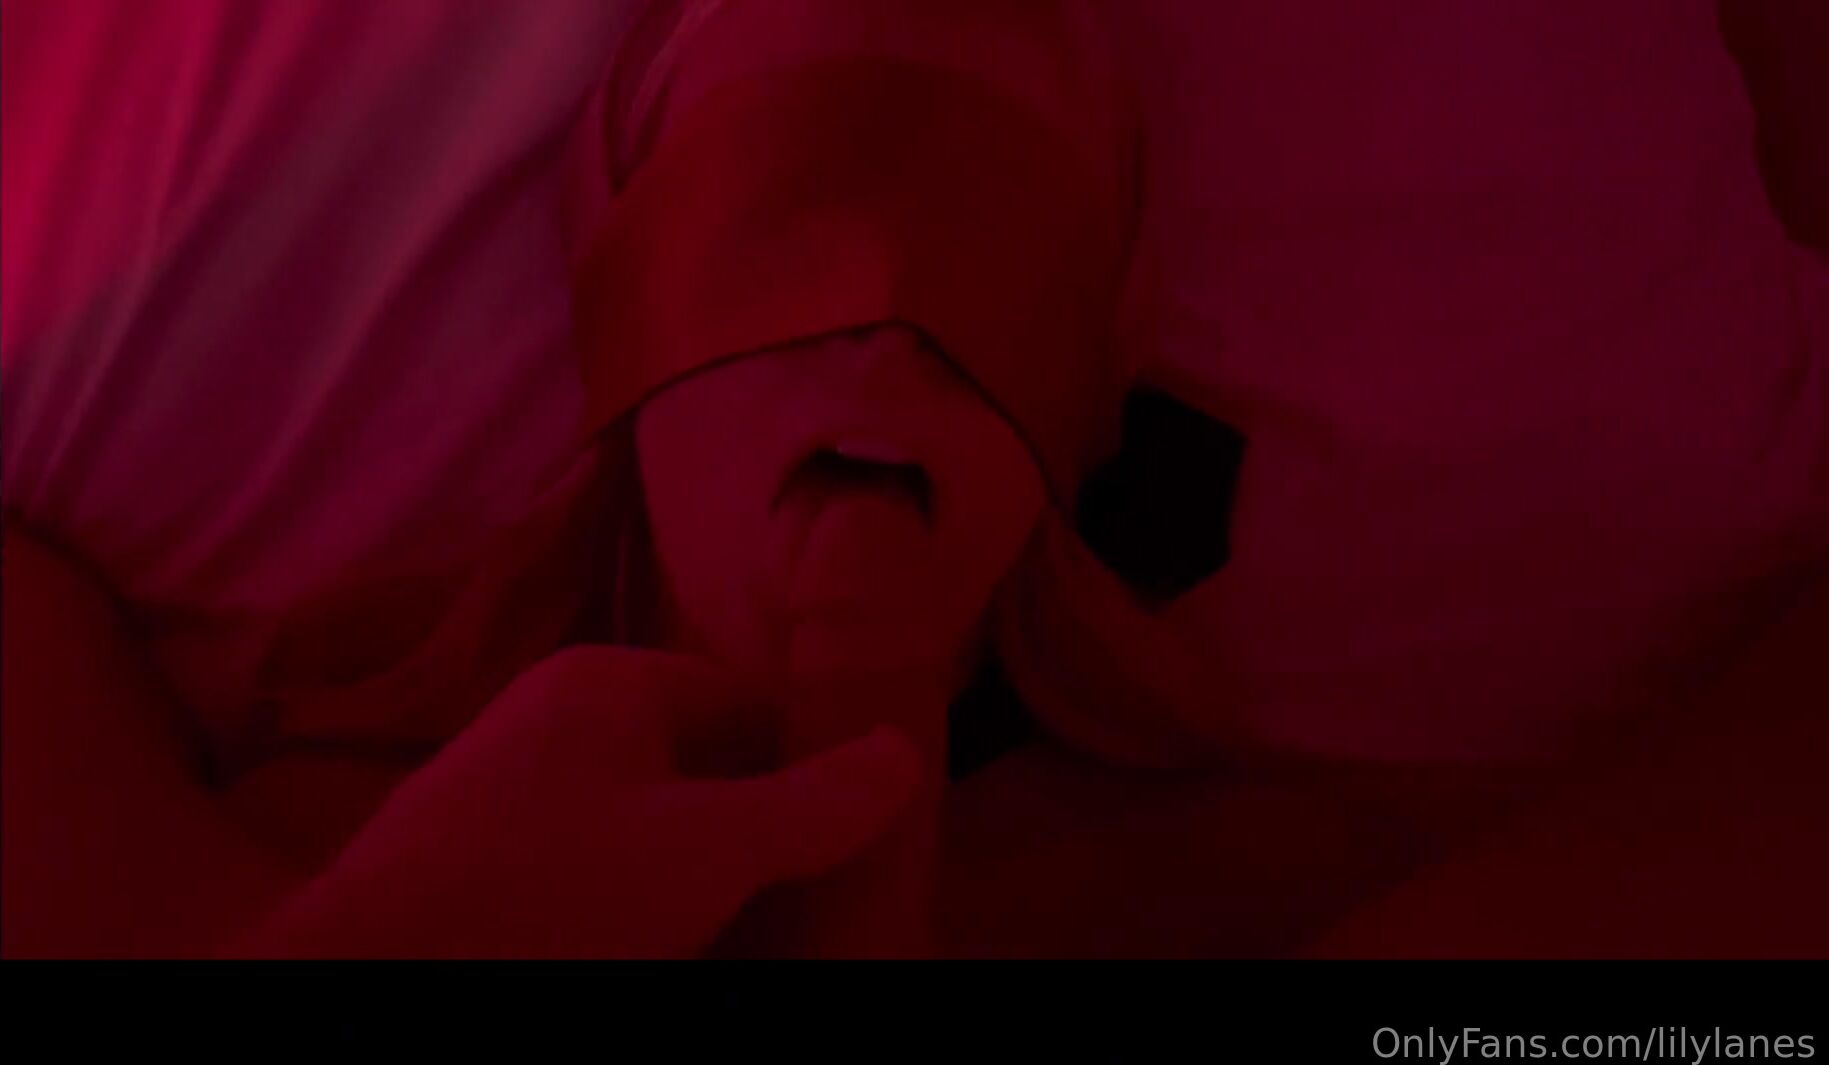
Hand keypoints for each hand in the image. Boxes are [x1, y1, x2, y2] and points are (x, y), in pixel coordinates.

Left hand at [253, 646, 920, 957]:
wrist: (371, 980)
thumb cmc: (545, 895)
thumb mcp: (702, 850)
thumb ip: (809, 805)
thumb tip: (902, 752)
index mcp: (608, 690)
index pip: (748, 700)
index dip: (818, 757)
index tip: (873, 823)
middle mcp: (561, 733)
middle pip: (707, 774)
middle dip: (771, 834)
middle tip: (829, 892)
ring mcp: (523, 810)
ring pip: (658, 838)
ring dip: (716, 886)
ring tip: (770, 934)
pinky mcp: (498, 882)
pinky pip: (608, 884)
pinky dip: (656, 916)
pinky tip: (685, 947)